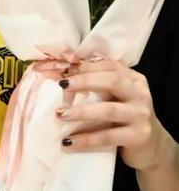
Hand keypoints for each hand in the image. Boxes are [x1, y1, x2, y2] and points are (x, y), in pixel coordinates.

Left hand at [40, 57, 166, 171]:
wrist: (152, 147)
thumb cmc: (127, 116)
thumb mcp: (118, 96)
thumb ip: (101, 83)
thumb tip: (68, 71)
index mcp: (134, 79)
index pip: (109, 66)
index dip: (86, 67)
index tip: (65, 71)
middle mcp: (140, 94)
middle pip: (111, 81)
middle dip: (84, 81)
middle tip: (62, 85)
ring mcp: (141, 115)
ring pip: (108, 110)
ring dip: (81, 112)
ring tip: (60, 114)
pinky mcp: (138, 137)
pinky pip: (108, 137)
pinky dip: (86, 139)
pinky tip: (68, 142)